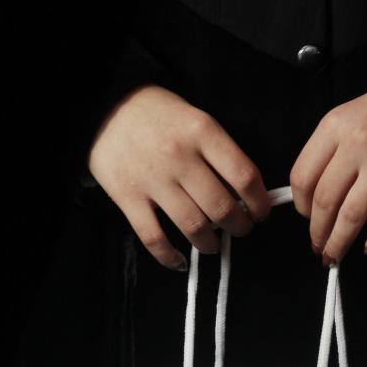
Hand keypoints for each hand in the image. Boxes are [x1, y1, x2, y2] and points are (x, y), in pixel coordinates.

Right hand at [87, 85, 270, 268]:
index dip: (260, 202)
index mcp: (203, 132)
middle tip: (240, 229)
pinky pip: (153, 237)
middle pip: (222, 207)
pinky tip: (179, 260)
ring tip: (212, 244)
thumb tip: (242, 193)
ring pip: (193, 226)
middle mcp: (180, 156)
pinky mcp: (127, 196)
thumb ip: (218, 152)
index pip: (244, 176)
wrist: (105, 106)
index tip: (261, 212)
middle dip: (238, 227)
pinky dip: (169, 256)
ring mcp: (153, 179)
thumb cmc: (158, 114)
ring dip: (209, 243)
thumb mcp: (196, 119)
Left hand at [289, 32, 366, 262]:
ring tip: (335, 255)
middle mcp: (357, 142)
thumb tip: (315, 194)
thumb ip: (334, 149)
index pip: (302, 176)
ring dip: (339, 242)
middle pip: (324, 200)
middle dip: (318, 232)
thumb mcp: (354, 115)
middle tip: (319, 246)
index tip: (306, 218)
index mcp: (335, 125)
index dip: (300, 206)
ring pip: (352, 214)